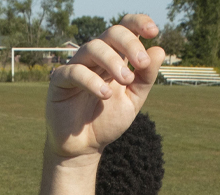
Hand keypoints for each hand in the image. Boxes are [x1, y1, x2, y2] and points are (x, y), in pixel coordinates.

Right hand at [46, 15, 164, 161]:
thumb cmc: (107, 120)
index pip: (124, 29)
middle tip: (141, 63)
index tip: (153, 31)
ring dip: (113, 61)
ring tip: (126, 80)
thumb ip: (146, 78)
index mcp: (114, 58)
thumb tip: (159, 50)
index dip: (138, 23)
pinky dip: (92, 81)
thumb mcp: (133, 100)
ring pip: (93, 47)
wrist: (84, 147)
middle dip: (129, 43)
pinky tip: (105, 95)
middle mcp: (95, 58)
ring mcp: (76, 66)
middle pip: (111, 33)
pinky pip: (74, 71)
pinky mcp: (60, 81)